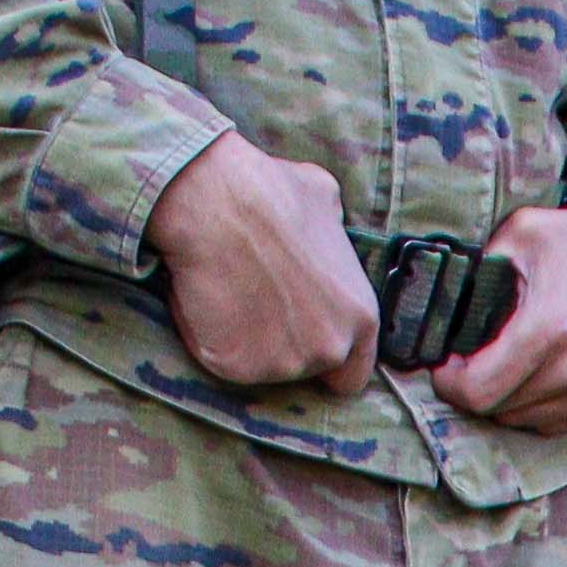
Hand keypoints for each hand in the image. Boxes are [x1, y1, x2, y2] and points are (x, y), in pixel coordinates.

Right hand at [151, 130, 377, 395]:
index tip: (304, 341)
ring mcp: (284, 363)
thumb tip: (328, 226)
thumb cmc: (269, 192)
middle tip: (257, 304)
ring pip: (262, 367)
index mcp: (361, 317)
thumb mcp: (324, 201)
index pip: (352, 373)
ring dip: (246, 340)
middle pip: (308, 370)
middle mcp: (330, 348)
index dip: (329, 362)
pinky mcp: (236, 367)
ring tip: (229, 291)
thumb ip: (333, 233)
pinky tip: (205, 296)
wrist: (213, 200)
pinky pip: (220, 359)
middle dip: (285, 346)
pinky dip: (208, 337)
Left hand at [433, 201, 566, 433]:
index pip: (477, 392)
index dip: (449, 382)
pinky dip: (536, 406)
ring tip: (508, 362)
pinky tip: (539, 373)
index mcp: (547, 331)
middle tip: (473, 359)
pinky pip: (554, 425)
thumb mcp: (527, 231)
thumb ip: (483, 266)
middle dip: (474, 388)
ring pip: (523, 423)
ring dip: (506, 399)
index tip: (446, 364)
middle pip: (496, 411)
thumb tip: (451, 301)